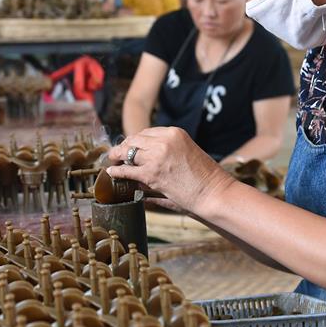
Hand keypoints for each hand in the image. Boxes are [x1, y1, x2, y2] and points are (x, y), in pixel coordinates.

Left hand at [106, 126, 234, 216]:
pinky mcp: (151, 174)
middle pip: (134, 140)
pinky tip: (111, 172)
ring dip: (118, 157)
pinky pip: (127, 170)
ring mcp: (156, 157)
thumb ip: (167, 152)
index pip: (146, 133)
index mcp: (174, 133)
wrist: (214, 193)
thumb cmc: (205, 178)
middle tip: (116, 154)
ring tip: (113, 161)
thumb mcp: (187, 153)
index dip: (135, 140)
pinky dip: (117, 171)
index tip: (129, 146)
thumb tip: (150, 159)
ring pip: (128, 153)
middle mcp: (164, 141)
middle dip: (124, 147)